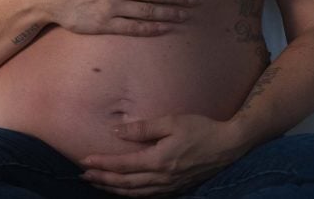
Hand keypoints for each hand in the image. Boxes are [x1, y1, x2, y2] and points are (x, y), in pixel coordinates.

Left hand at [79, 114, 249, 195]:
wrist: (228, 145)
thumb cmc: (200, 129)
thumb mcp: (171, 122)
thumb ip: (142, 128)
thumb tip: (117, 131)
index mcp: (158, 160)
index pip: (123, 165)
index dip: (102, 165)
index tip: (85, 162)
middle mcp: (162, 178)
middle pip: (125, 184)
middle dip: (103, 180)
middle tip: (84, 176)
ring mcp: (170, 186)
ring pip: (136, 193)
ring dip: (115, 190)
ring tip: (100, 184)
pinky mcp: (177, 188)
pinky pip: (149, 196)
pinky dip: (133, 195)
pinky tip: (127, 191)